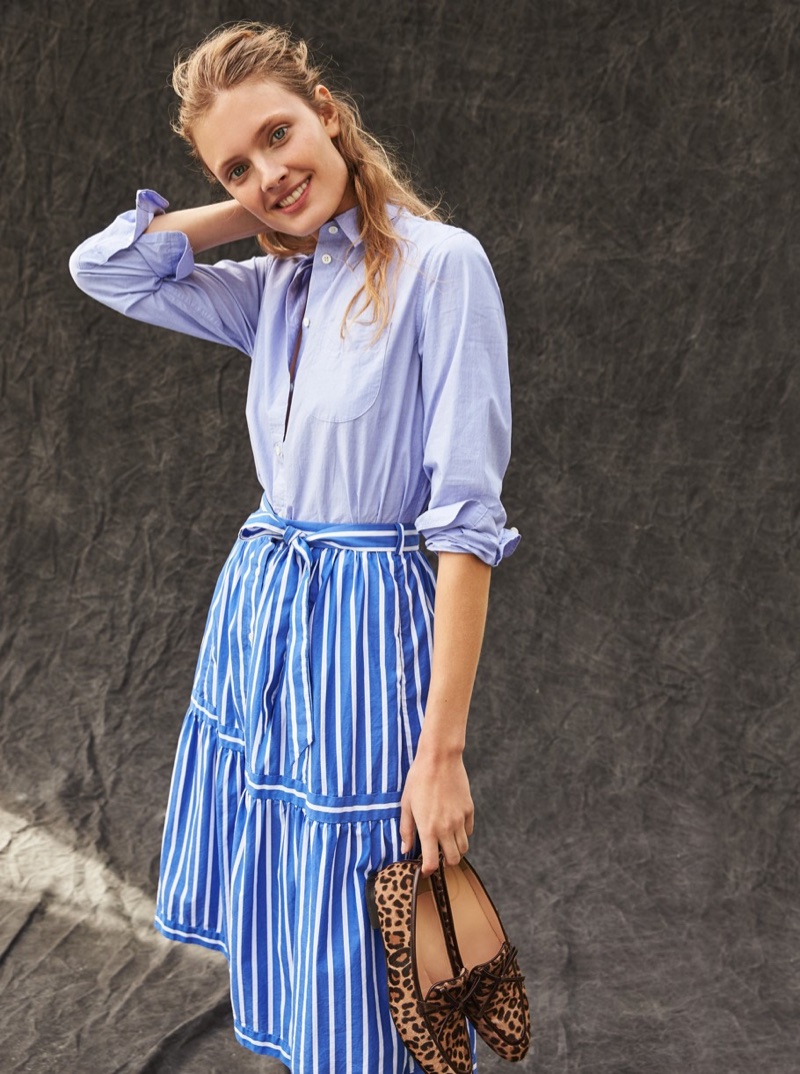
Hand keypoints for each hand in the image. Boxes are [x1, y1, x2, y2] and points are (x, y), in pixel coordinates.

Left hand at [399, 747, 473, 877]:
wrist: (439, 759)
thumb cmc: (418, 780)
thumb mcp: (406, 805)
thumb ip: (406, 830)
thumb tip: (405, 849)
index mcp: (428, 829)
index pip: (432, 863)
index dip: (428, 870)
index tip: (425, 868)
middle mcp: (447, 828)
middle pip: (454, 860)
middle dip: (445, 862)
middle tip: (437, 854)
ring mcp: (460, 819)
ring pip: (464, 847)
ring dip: (455, 849)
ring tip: (445, 841)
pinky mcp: (469, 809)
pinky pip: (469, 830)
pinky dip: (462, 833)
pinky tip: (453, 824)